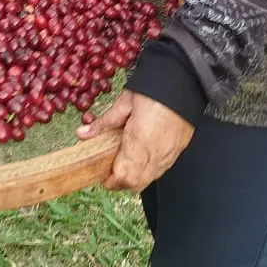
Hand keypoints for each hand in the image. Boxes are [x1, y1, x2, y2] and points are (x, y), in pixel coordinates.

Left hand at [76, 90, 194, 191]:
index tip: (102, 175)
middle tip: (111, 170)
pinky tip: (142, 155)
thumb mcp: (124, 103)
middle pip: (136, 184)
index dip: (111, 181)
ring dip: (135, 177)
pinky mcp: (178, 151)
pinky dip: (148, 169)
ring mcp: (169, 155)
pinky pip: (161, 170)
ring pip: (149, 179)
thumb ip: (104, 123)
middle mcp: (155, 154)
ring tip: (125, 161)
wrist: (184, 82)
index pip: (123, 177)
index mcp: (138, 141)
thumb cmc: (152, 90)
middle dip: (121, 182)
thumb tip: (81, 134)